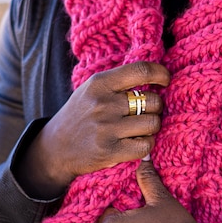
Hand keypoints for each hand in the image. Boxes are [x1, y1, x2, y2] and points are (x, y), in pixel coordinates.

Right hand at [15, 61, 169, 198]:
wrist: (56, 148)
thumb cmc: (81, 115)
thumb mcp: (92, 90)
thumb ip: (119, 81)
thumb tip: (156, 75)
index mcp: (100, 83)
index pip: (141, 70)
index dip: (161, 74)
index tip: (165, 80)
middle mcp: (103, 103)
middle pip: (153, 101)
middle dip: (156, 108)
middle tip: (146, 113)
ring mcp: (106, 128)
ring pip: (152, 124)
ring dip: (152, 128)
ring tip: (141, 129)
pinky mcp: (109, 151)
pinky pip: (145, 146)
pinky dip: (146, 145)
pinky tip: (137, 143)